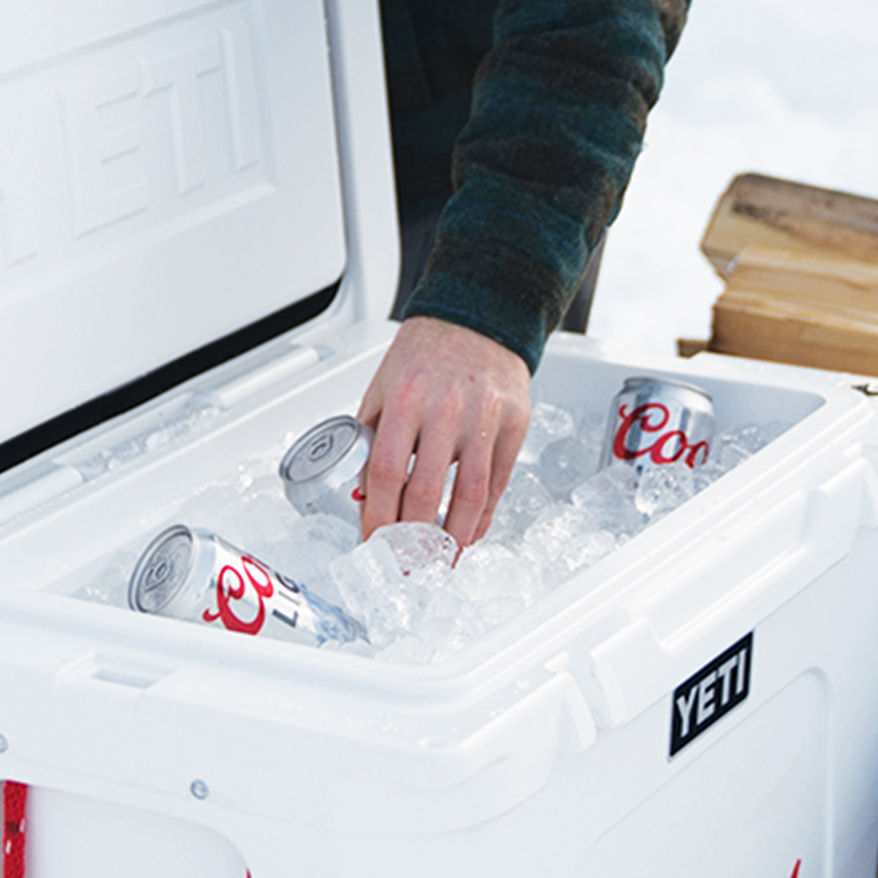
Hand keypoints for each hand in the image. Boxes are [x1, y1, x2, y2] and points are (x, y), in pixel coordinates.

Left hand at [356, 316, 532, 547]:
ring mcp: (484, 418)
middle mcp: (445, 409)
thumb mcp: (383, 385)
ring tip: (440, 559)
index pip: (384, 472)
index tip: (373, 541)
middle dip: (412, 539)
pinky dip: (484, 515)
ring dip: (454, 538)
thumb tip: (362, 492)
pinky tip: (470, 532)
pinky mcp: (515, 423)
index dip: (377, 516)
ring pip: (470, 495)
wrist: (478, 316)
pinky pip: (499, 482)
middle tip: (405, 562)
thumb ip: (372, 436)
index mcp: (404, 399)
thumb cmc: (426, 352)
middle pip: (425, 492)